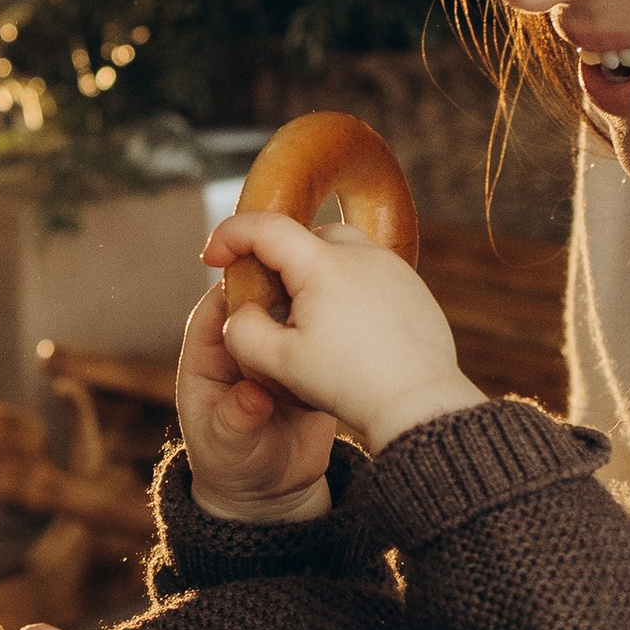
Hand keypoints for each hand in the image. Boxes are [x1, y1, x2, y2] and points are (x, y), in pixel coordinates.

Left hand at [175, 280, 338, 519]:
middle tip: (307, 271)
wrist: (271, 491)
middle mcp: (243, 348)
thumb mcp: (227, 446)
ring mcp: (278, 355)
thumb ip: (236, 419)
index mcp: (209, 357)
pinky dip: (333, 328)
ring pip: (292, 314)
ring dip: (311, 300)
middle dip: (280, 283)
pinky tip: (356, 317)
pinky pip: (318, 339)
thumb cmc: (231, 465)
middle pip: (258, 302)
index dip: (235, 287)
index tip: (260, 270)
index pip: (216, 310)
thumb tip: (253, 395)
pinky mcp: (308, 366)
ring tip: (336, 289)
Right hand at [199, 211, 480, 462]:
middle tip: (264, 294)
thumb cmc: (348, 382)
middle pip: (306, 234)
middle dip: (277, 255)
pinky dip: (349, 285)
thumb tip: (239, 312)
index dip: (229, 235)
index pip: (264, 227)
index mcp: (323, 265)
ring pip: (342, 249)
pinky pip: (372, 271)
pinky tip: (346, 326)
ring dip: (316, 269)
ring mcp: (393, 268)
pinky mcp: (413, 288)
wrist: (419, 402)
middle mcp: (362, 254)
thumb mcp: (280, 364)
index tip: (211, 256)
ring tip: (307, 312)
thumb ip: (242, 333)